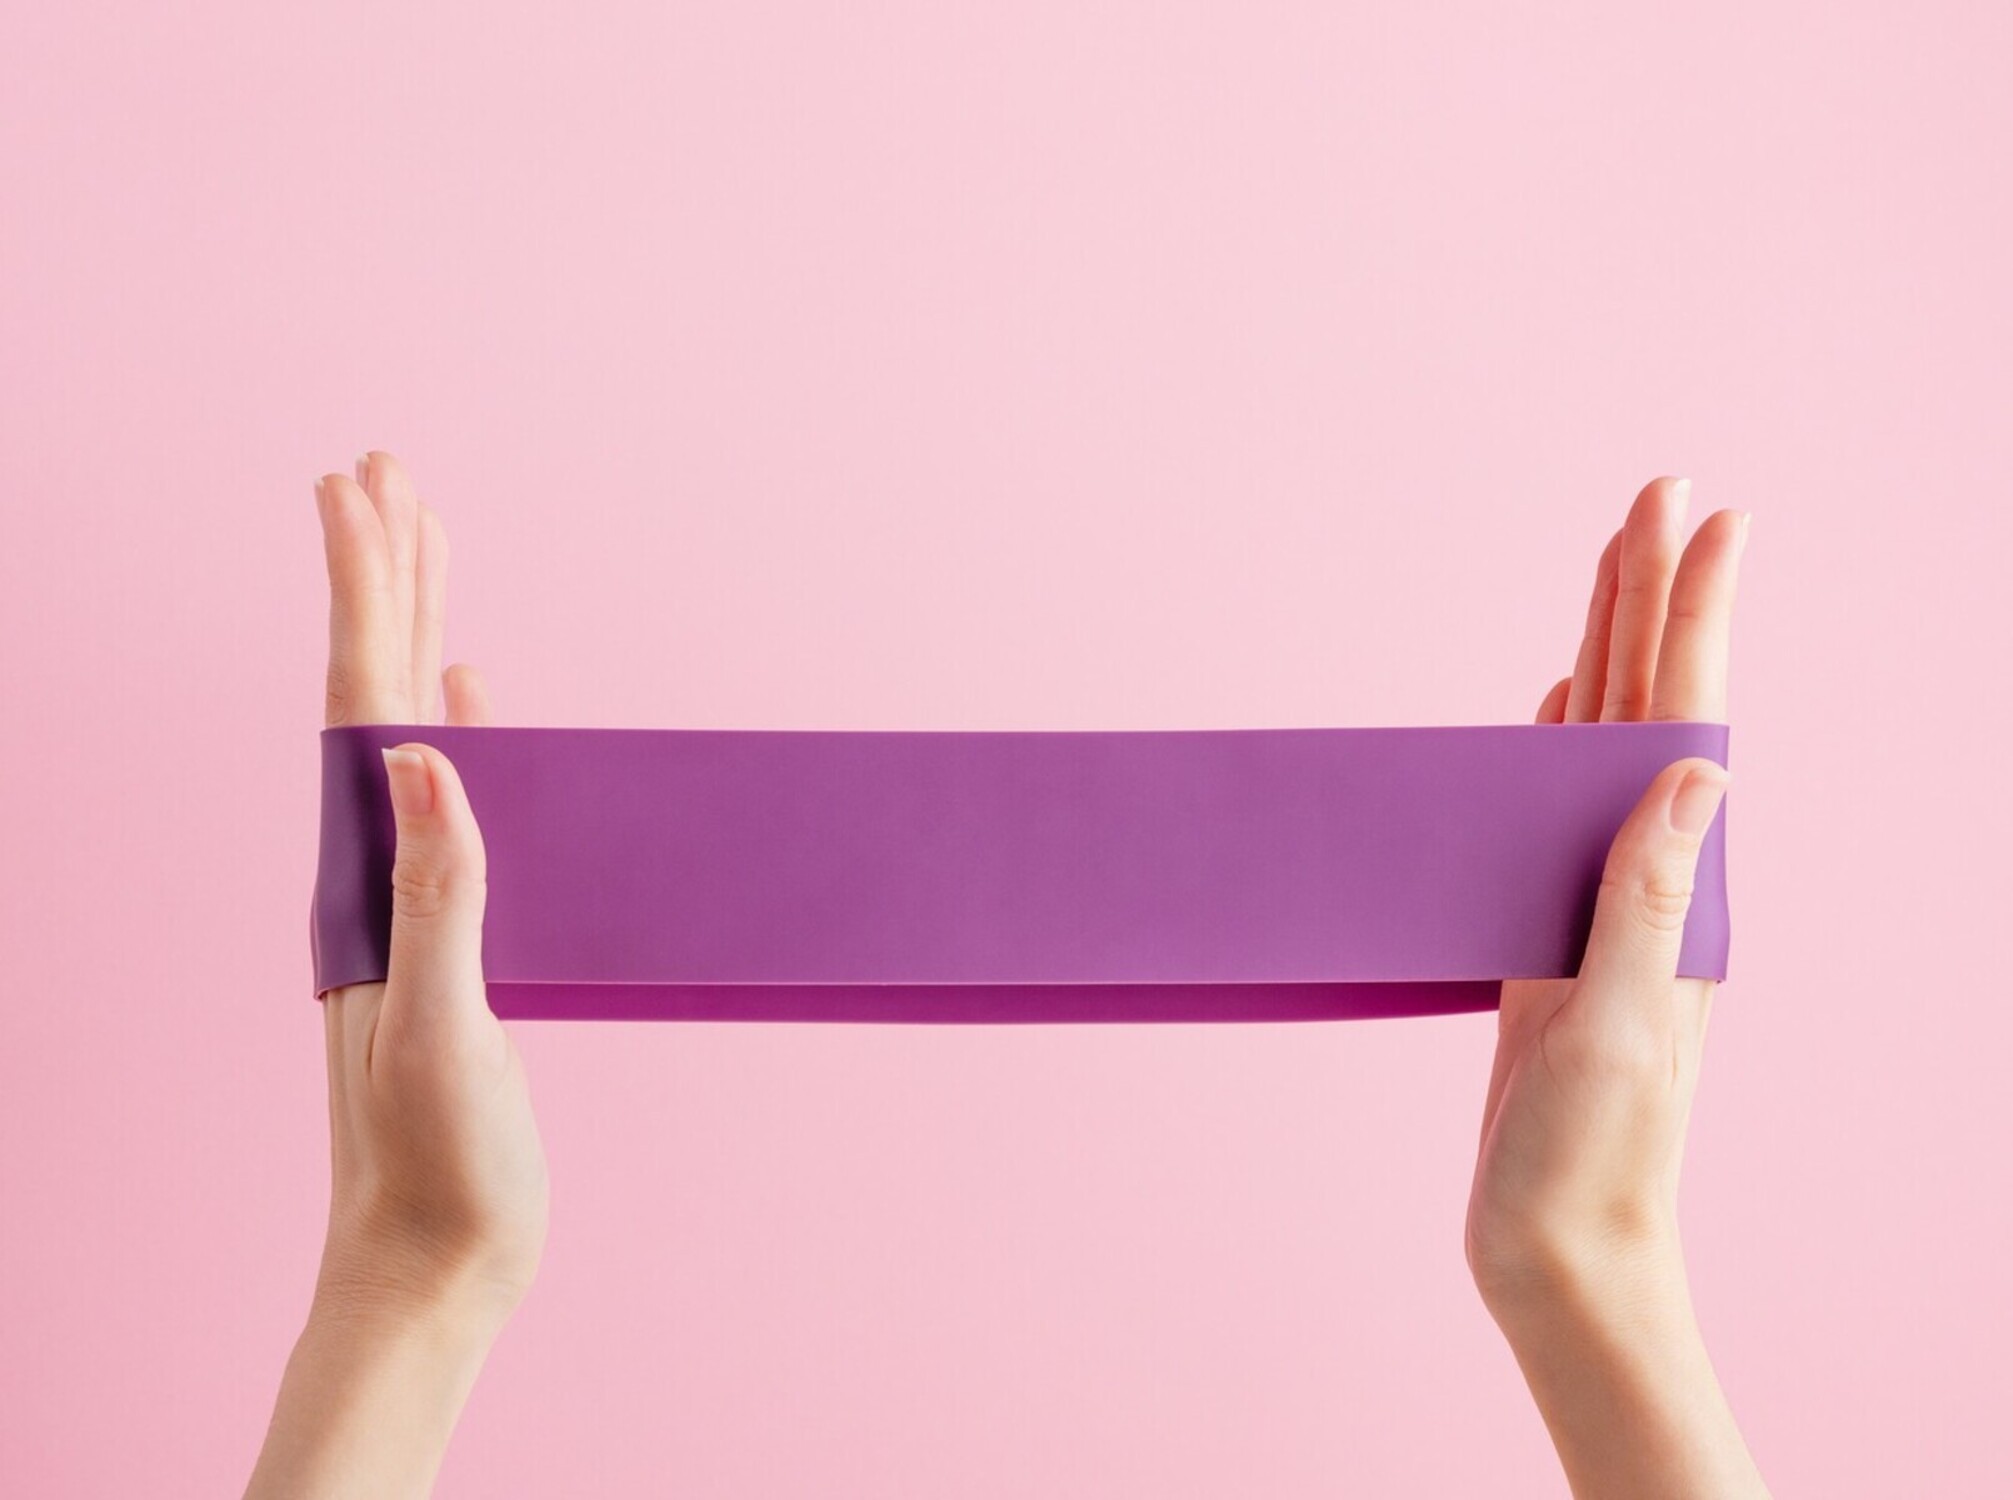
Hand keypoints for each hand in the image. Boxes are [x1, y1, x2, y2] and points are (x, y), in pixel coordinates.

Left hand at [248, 452, 546, 1498]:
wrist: (433, 1261)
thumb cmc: (436, 1164)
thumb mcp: (439, 1028)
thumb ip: (438, 893)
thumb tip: (427, 751)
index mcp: (366, 878)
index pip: (357, 704)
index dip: (362, 590)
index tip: (359, 486)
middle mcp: (376, 870)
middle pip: (371, 691)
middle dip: (383, 573)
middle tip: (387, 470)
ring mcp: (414, 897)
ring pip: (412, 731)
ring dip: (415, 630)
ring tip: (429, 546)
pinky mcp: (459, 933)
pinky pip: (456, 800)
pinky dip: (461, 730)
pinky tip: (470, 696)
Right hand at [1464, 477, 1766, 1497]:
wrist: (1559, 1248)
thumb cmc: (1592, 1155)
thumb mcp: (1619, 1025)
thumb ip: (1648, 897)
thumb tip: (1693, 770)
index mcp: (1675, 892)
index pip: (1685, 723)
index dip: (1692, 615)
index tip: (1707, 515)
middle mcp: (1646, 881)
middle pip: (1646, 707)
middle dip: (1650, 596)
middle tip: (1656, 492)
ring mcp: (1595, 904)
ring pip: (1595, 744)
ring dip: (1604, 649)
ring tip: (1609, 567)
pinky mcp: (1546, 935)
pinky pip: (1549, 807)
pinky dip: (1553, 737)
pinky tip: (1548, 702)